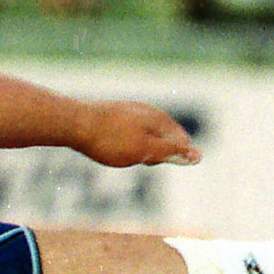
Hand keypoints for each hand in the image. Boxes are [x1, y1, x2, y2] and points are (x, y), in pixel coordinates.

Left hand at [76, 99, 200, 168]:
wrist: (74, 123)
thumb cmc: (111, 140)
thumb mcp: (146, 151)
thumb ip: (172, 152)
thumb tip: (199, 155)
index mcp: (159, 118)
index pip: (180, 139)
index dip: (174, 156)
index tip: (154, 163)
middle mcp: (147, 111)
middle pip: (164, 136)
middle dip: (157, 153)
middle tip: (141, 160)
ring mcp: (130, 110)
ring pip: (146, 134)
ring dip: (141, 149)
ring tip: (125, 155)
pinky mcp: (113, 114)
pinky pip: (129, 131)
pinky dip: (127, 143)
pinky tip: (114, 148)